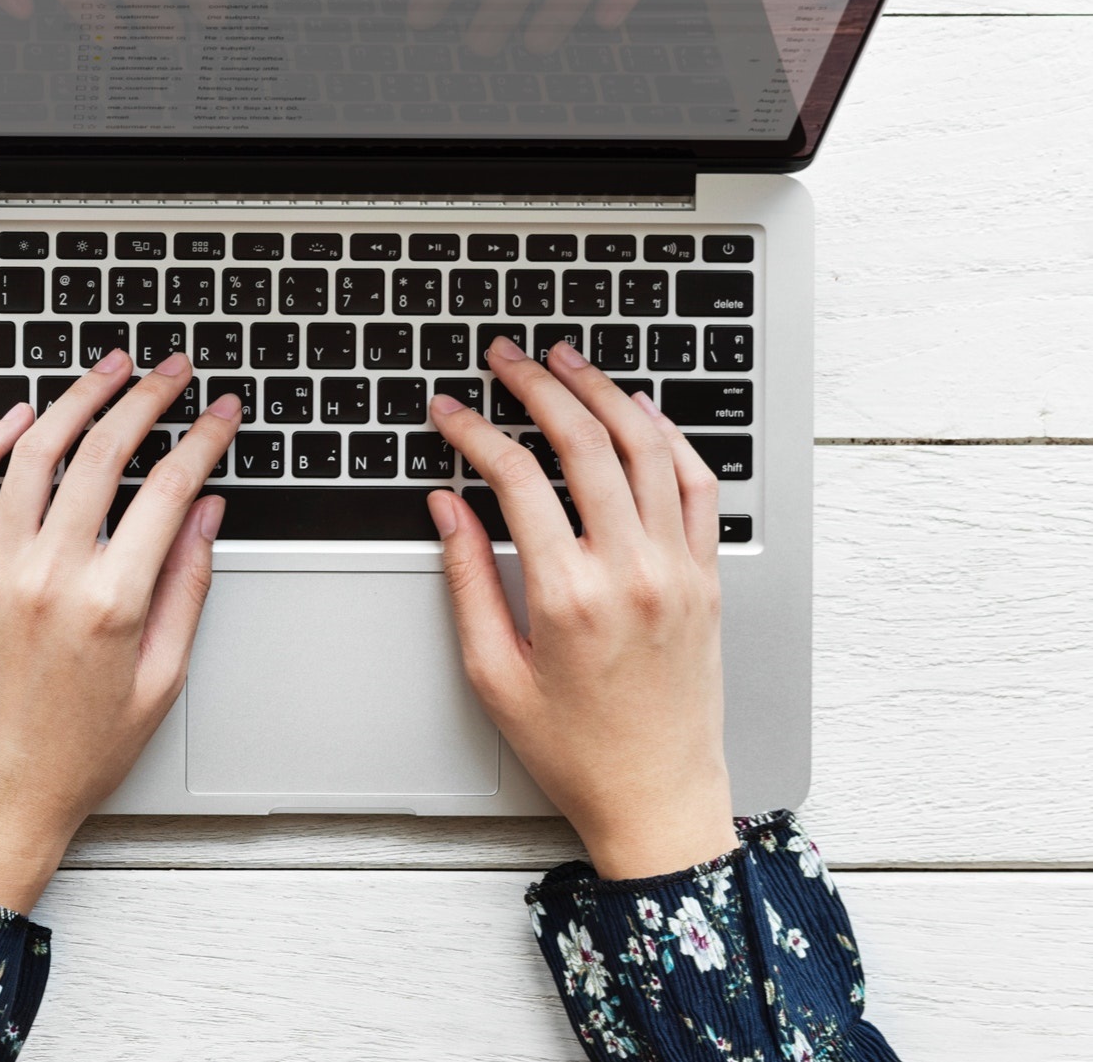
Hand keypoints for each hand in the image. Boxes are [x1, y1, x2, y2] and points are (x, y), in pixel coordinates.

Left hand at [0, 351, 241, 912]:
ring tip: (107, 370)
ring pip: (34, 453)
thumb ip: (187, 587)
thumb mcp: (162, 680)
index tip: (220, 412)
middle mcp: (47, 576)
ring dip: (75, 400)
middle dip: (146, 397)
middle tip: (170, 370)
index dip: (203, 438)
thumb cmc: (80, 753)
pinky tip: (22, 416)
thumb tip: (206, 511)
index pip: (168, 489)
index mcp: (111, 603)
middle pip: (103, 453)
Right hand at [426, 338, 736, 879]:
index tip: (449, 410)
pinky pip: (697, 484)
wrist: (659, 799)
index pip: (513, 476)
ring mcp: (677, 570)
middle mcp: (630, 571)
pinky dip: (668, 436)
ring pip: (646, 447)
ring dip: (603, 393)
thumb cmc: (574, 749)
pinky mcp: (707, 577)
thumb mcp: (492, 672)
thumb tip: (447, 505)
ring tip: (567, 362)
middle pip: (582, 442)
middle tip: (506, 357)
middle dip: (536, 386)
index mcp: (567, 595)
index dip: (473, 430)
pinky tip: (638, 412)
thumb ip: (465, 579)